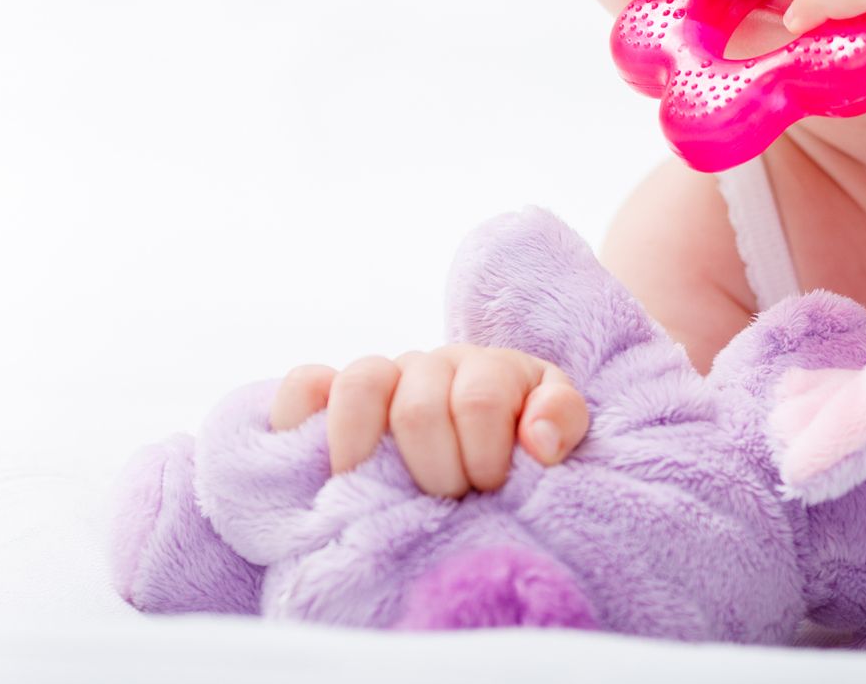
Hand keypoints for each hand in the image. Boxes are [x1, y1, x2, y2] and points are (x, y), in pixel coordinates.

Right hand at [268, 345, 588, 497]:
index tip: (489, 488)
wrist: (480, 440)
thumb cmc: (517, 442)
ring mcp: (380, 378)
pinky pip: (303, 385)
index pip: (480, 398)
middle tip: (445, 500)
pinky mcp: (330, 397)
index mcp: (488, 368)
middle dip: (436, 467)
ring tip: (377, 491)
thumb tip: (536, 440)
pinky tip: (318, 455)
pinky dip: (303, 414)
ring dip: (369, 448)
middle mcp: (431, 365)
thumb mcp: (558, 429)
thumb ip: (562, 420)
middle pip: (418, 405)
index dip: (485, 452)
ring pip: (360, 383)